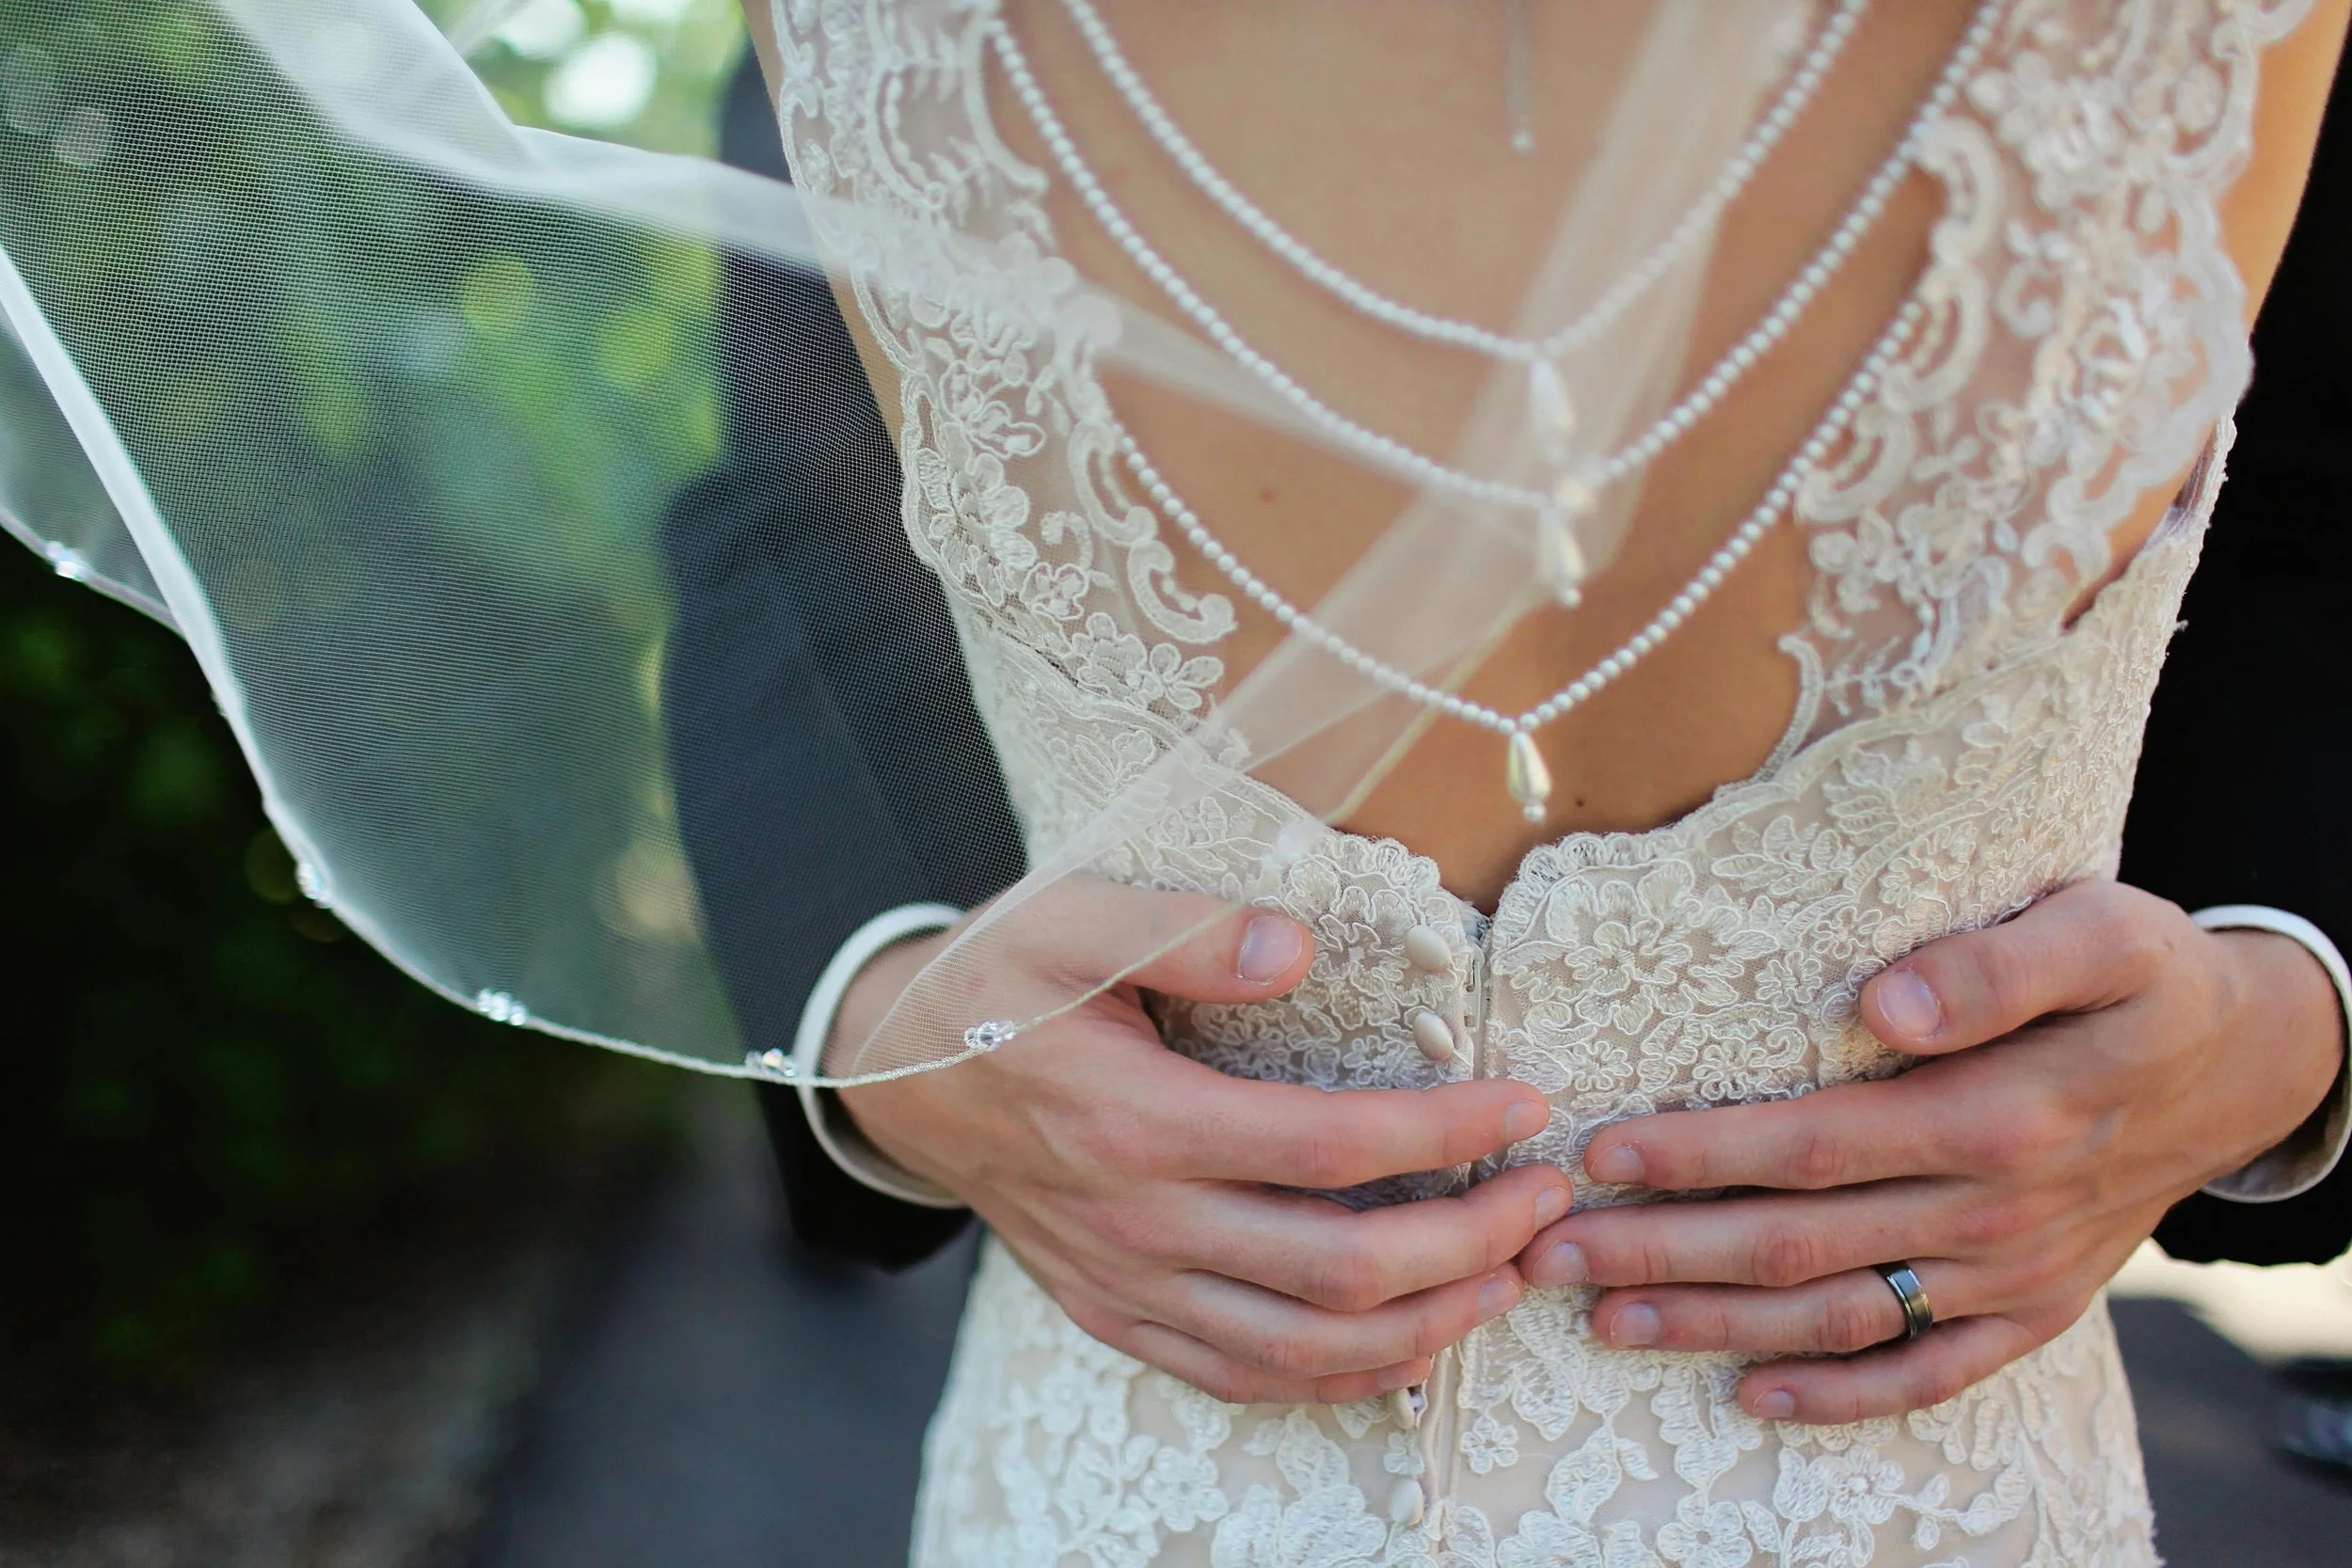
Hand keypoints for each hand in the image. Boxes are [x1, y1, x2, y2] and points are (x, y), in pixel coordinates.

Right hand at [834, 879, 1568, 1404]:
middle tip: (1543, 1197)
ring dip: (1427, 1323)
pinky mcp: (1117, 1315)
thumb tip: (1297, 948)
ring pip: (1306, 1346)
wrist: (892, 1070)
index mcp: (1138, 1120)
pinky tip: (1406, 1346)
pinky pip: (1244, 1377)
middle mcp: (1140, 1223)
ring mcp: (1129, 1284)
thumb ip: (1186, 928)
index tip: (1522, 1105)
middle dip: (1470, 1240)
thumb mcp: (1070, 918)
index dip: (1445, 1133)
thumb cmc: (994, 982)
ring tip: (1504, 1275)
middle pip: (1342, 1268)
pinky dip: (1338, 1378)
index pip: (1331, 1147)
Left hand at [1515, 880, 2344, 1423]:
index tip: (1603, 1152)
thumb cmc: (2146, 976)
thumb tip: (1886, 1003)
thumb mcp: (2100, 931)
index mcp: (2003, 1115)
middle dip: (1664, 1250)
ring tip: (1606, 1319)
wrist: (2246, 1061)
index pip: (1817, 1143)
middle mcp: (1999, 1210)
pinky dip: (1840, 1392)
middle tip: (1550, 1249)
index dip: (1703, 1154)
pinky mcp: (2031, 1310)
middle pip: (1801, 1242)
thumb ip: (1996, 967)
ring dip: (1716, 1323)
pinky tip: (1754, 1394)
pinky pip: (1928, 1373)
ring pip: (1841, 1314)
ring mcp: (2013, 1272)